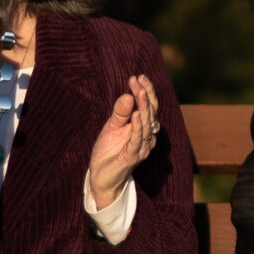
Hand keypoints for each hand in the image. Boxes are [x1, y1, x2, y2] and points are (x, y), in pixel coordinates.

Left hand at [85, 74, 160, 210]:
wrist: (101, 177)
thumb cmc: (109, 151)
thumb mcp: (112, 126)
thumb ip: (120, 112)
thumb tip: (127, 94)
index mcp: (143, 128)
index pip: (150, 107)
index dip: (146, 91)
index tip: (138, 76)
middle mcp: (146, 137)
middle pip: (151, 113)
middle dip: (145, 95)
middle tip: (138, 80)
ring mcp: (141, 148)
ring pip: (147, 125)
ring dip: (143, 108)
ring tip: (139, 92)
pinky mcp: (132, 157)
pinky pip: (137, 140)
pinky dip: (137, 127)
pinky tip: (135, 115)